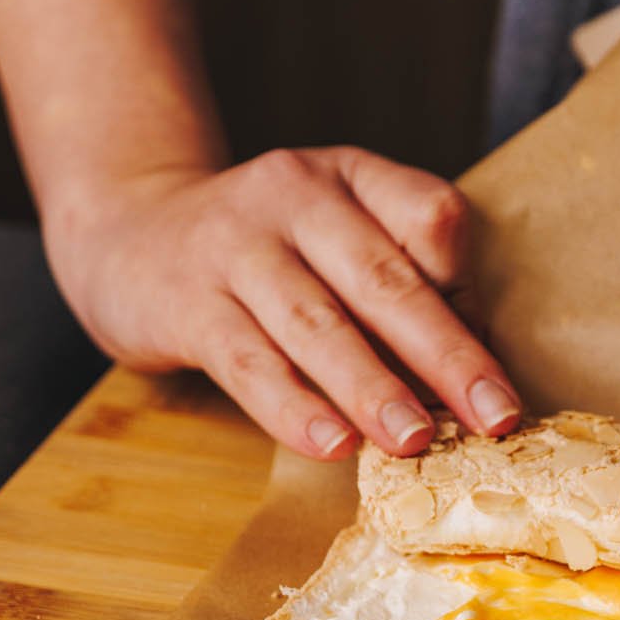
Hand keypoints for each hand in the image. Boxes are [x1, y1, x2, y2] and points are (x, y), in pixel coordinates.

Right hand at [47, 146, 519, 457]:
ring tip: (416, 439)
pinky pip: (250, 362)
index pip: (429, 215)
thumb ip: (398, 283)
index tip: (490, 357)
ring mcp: (236, 247)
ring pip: (318, 324)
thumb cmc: (264, 251)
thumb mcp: (334, 232)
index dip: (467, 285)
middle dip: (447, 354)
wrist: (126, 233)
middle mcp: (296, 197)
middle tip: (493, 414)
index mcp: (351, 176)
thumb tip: (470, 370)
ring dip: (373, 387)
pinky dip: (294, 408)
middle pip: (384, 279)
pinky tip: (332, 444)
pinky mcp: (188, 304)